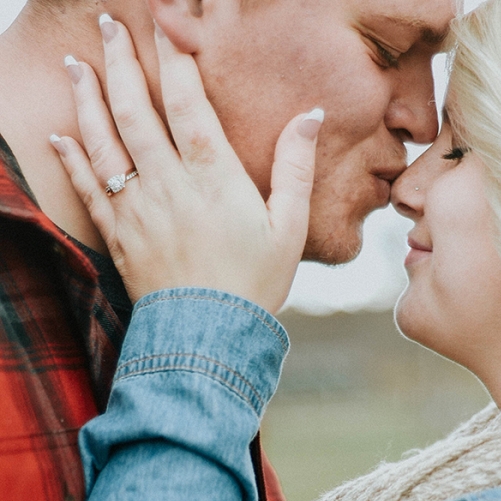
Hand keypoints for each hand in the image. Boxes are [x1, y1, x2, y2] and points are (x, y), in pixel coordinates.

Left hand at [51, 18, 322, 313]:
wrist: (209, 339)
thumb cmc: (254, 285)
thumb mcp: (289, 228)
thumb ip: (295, 168)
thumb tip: (310, 115)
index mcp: (211, 175)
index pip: (186, 99)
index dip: (175, 53)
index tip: (168, 19)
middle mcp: (166, 183)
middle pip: (135, 108)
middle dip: (121, 59)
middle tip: (109, 23)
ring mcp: (136, 208)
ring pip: (104, 140)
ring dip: (87, 97)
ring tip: (76, 62)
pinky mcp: (118, 236)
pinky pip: (88, 188)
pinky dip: (71, 158)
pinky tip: (60, 134)